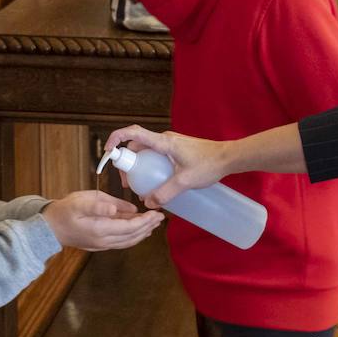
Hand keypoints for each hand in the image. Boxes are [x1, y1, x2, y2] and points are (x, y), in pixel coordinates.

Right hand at [42, 190, 163, 250]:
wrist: (49, 227)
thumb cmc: (65, 210)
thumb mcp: (81, 201)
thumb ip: (103, 205)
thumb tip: (122, 209)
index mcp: (100, 229)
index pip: (130, 228)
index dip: (145, 222)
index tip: (157, 214)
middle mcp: (104, 241)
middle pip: (133, 236)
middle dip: (148, 227)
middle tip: (160, 217)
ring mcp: (102, 245)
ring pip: (128, 241)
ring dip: (142, 233)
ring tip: (153, 223)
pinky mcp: (100, 244)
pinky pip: (121, 242)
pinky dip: (133, 236)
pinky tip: (138, 229)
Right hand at [102, 125, 232, 209]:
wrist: (229, 158)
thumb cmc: (209, 164)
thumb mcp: (185, 181)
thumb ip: (165, 193)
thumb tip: (148, 203)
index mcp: (163, 142)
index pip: (132, 133)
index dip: (116, 139)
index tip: (108, 152)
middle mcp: (164, 139)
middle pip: (136, 146)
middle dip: (128, 164)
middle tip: (129, 184)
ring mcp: (170, 144)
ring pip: (146, 152)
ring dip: (140, 167)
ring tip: (142, 187)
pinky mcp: (177, 150)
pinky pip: (157, 156)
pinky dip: (151, 167)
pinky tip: (157, 183)